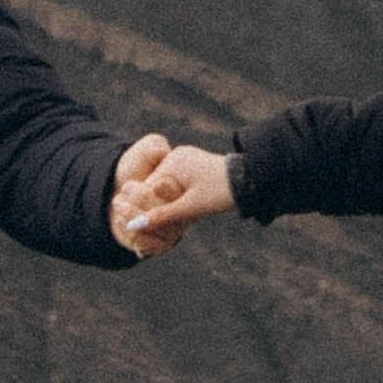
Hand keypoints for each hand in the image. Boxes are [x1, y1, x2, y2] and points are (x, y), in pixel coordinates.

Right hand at [116, 142, 236, 254]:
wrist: (249, 180)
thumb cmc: (220, 194)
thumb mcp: (189, 208)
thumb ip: (161, 216)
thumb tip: (133, 226)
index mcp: (171, 163)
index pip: (146, 188)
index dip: (144, 208)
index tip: (141, 226)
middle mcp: (175, 156)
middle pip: (154, 186)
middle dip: (155, 204)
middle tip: (155, 225)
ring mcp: (184, 158)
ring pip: (165, 184)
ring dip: (166, 200)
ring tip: (171, 216)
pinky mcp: (192, 163)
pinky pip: (175, 180)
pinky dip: (176, 193)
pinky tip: (181, 205)